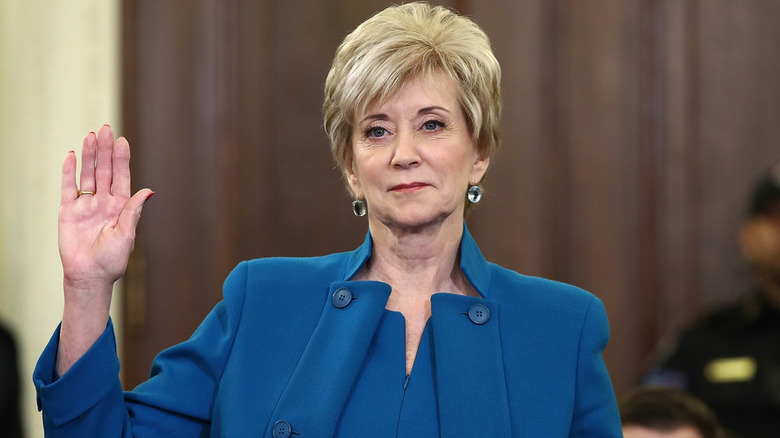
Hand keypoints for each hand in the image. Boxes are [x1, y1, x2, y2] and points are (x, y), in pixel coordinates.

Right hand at [59, 125, 152, 292]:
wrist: (89, 275)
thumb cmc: (112, 259)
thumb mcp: (127, 235)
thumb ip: (133, 212)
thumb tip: (148, 191)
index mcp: (121, 206)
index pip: (121, 177)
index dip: (121, 159)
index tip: (122, 140)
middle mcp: (104, 202)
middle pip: (104, 171)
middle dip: (105, 150)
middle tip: (105, 128)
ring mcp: (86, 205)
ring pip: (87, 175)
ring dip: (88, 156)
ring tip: (90, 136)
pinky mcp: (68, 211)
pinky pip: (68, 188)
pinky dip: (69, 172)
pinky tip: (72, 155)